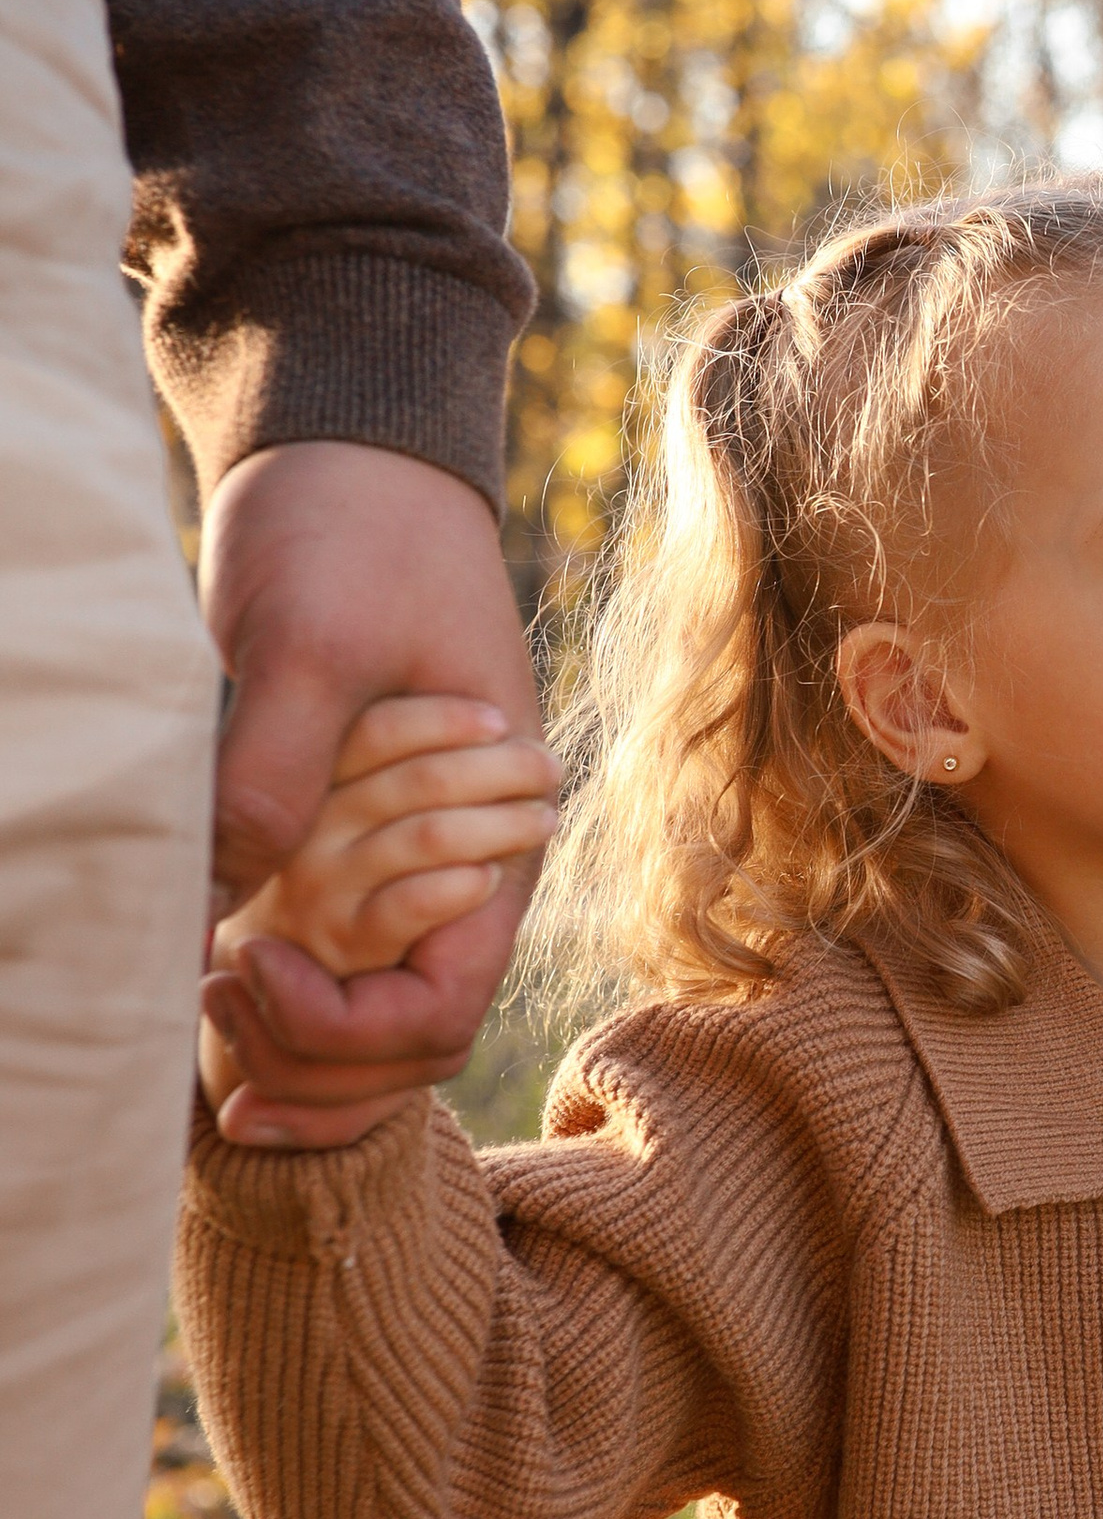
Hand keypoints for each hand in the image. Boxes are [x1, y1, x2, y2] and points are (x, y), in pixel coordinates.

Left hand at [197, 442, 546, 1144]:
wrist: (351, 452)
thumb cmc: (357, 533)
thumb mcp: (313, 643)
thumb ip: (276, 774)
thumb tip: (216, 910)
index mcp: (491, 836)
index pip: (441, 1003)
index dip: (349, 1027)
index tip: (249, 964)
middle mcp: (450, 875)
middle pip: (403, 1044)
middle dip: (312, 1065)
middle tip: (205, 1012)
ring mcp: (392, 865)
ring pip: (362, 1022)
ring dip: (288, 1059)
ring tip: (201, 1046)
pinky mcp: (335, 844)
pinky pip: (319, 966)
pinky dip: (268, 1012)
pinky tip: (197, 1003)